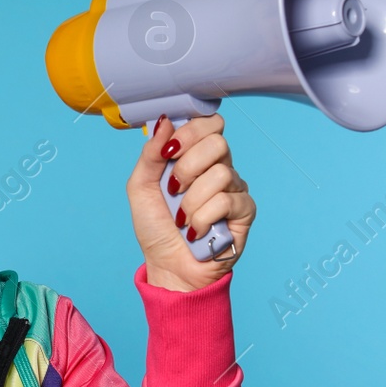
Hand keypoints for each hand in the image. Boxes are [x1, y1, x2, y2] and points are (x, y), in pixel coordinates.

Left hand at [126, 114, 255, 292]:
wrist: (168, 265)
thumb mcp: (141, 187)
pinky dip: (202, 218)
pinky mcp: (245, 210)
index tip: (169, 151)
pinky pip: (227, 201)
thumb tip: (165, 121)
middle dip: (187, 166)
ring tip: (182, 217)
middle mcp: (219, 167)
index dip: (190, 132)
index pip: (208, 124)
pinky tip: (195, 231)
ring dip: (192, 200)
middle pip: (218, 142)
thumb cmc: (156, 227)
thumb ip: (151, 153)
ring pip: (221, 174)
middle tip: (173, 189)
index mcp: (195, 156)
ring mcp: (234, 188)